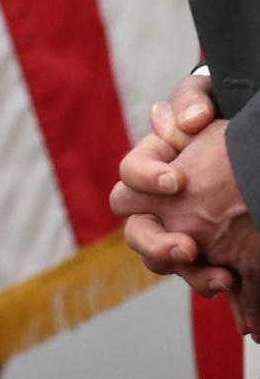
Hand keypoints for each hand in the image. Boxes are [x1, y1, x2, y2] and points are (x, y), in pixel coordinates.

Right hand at [113, 119, 259, 333]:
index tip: (177, 182)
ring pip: (158, 259)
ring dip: (183, 270)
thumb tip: (185, 122)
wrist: (252, 152)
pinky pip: (193, 274)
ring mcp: (177, 227)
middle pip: (134, 227)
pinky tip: (233, 281)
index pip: (130, 174)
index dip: (147, 179)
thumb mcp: (209, 96)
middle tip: (187, 245)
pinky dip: (208, 281)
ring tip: (220, 276)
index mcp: (153, 161)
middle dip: (154, 242)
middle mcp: (156, 200)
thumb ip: (192, 99)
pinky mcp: (203, 251)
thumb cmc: (223, 114)